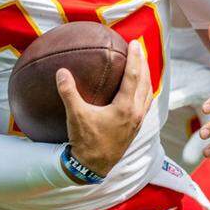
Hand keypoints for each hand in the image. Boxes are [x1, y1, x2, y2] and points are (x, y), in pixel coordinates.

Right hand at [58, 41, 153, 175]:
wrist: (94, 166)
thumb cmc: (86, 141)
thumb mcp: (75, 115)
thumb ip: (69, 92)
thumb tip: (61, 71)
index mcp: (125, 107)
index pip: (133, 77)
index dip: (135, 58)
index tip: (135, 43)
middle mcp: (135, 113)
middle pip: (145, 82)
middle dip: (144, 63)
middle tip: (140, 48)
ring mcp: (137, 121)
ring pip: (147, 93)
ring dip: (146, 77)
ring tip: (142, 65)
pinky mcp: (135, 127)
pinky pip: (145, 103)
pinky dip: (144, 91)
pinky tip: (138, 90)